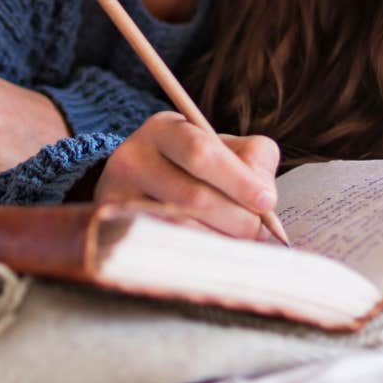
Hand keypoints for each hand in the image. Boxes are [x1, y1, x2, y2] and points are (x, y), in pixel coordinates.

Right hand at [93, 112, 279, 239]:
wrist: (142, 185)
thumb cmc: (196, 167)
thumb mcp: (224, 148)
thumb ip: (254, 160)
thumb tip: (264, 198)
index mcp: (163, 129)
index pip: (201, 153)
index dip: (239, 181)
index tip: (266, 201)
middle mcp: (132, 159)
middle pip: (193, 197)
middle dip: (237, 218)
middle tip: (258, 230)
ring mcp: (118, 197)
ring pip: (181, 228)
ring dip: (222, 240)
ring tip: (238, 240)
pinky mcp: (115, 231)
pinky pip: (167, 249)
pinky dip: (200, 253)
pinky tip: (214, 250)